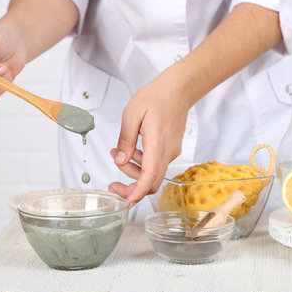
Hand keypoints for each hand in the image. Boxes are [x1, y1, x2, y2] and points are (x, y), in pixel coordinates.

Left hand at [108, 70, 191, 204]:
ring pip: (152, 174)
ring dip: (133, 171)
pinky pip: (155, 164)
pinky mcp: (170, 150)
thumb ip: (125, 139)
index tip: (126, 202)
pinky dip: (141, 163)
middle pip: (151, 182)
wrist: (178, 89)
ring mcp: (171, 152)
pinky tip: (131, 149)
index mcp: (157, 142)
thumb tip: (119, 160)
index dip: (138, 192)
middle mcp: (167, 151)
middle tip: (113, 183)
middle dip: (131, 187)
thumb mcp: (132, 113)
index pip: (150, 176)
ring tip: (116, 153)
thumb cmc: (156, 96)